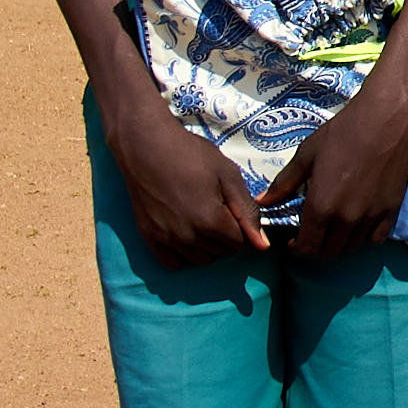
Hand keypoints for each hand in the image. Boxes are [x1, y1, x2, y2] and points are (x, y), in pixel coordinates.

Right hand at [106, 98, 271, 266]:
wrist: (145, 145)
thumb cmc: (190, 154)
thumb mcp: (227, 175)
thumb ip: (247, 211)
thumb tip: (262, 245)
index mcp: (211, 221)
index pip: (241, 244)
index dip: (244, 228)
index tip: (236, 211)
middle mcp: (189, 236)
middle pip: (222, 253)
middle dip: (228, 237)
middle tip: (220, 211)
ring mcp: (167, 238)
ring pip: (200, 260)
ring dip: (208, 246)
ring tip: (203, 221)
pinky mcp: (149, 236)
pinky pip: (172, 262)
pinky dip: (182, 254)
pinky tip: (184, 233)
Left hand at [261, 78, 407, 261]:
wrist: (386, 119)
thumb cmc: (342, 132)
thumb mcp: (307, 154)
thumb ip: (284, 183)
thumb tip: (262, 202)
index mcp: (321, 206)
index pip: (307, 247)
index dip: (297, 248)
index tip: (294, 240)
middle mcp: (346, 219)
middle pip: (329, 252)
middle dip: (317, 247)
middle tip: (313, 233)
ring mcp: (371, 217)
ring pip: (352, 247)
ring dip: (339, 243)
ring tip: (334, 227)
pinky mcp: (392, 211)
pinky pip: (376, 239)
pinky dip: (365, 237)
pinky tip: (359, 223)